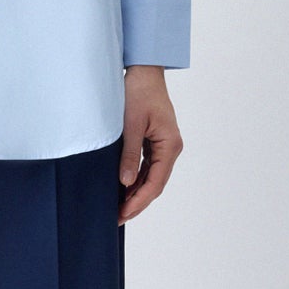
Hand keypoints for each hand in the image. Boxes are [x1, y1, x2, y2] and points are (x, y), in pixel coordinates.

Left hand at [118, 66, 183, 224]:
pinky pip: (147, 167)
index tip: (123, 213)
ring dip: (136, 193)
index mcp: (169, 145)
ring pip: (151, 177)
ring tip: (118, 207)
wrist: (144, 71)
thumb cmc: (139, 92)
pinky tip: (123, 188)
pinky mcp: (155, 141)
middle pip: (155, 184)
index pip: (155, 182)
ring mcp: (164, 145)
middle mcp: (170, 148)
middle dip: (137, 202)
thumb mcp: (131, 124)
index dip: (139, 201)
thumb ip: (129, 154)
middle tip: (118, 217)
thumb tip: (125, 182)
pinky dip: (136, 179)